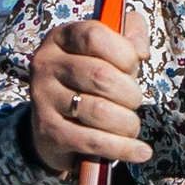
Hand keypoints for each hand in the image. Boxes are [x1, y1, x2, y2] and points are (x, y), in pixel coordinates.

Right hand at [28, 16, 149, 173]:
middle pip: (101, 76)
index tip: (132, 67)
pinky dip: (123, 148)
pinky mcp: (49, 131)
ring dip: (127, 122)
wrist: (56, 125)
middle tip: (132, 101)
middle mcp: (46, 65)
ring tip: (130, 125)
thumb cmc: (90, 81)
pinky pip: (93, 141)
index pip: (94, 36)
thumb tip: (140, 49)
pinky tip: (140, 152)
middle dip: (130, 94)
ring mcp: (44, 99)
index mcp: (61, 38)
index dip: (123, 53)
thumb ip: (130, 33)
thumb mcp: (109, 50)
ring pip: (99, 111)